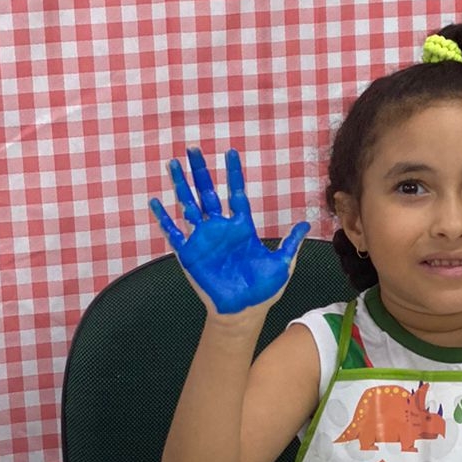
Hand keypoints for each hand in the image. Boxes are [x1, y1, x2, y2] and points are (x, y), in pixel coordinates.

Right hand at [149, 148, 309, 314]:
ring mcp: (203, 240)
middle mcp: (220, 228)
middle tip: (193, 149)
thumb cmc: (263, 290)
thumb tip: (306, 224)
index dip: (233, 173)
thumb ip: (291, 243)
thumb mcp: (282, 264)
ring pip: (189, 205)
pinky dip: (163, 218)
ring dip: (180, 185)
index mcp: (242, 227)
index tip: (230, 152)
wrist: (243, 312)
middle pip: (208, 192)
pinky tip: (155, 202)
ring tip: (173, 164)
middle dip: (201, 171)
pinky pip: (173, 232)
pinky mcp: (189, 254)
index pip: (236, 193)